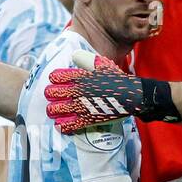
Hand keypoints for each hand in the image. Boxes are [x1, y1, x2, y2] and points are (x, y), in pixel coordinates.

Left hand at [45, 51, 179, 133]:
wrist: (131, 95)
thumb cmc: (118, 79)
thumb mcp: (103, 64)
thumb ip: (87, 60)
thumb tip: (74, 55)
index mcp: (81, 76)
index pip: (58, 76)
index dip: (54, 78)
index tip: (54, 80)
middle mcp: (78, 91)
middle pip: (53, 93)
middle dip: (50, 94)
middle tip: (51, 95)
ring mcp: (82, 106)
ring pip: (57, 109)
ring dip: (53, 110)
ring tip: (52, 110)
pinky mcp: (88, 119)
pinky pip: (70, 124)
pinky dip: (62, 126)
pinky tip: (59, 125)